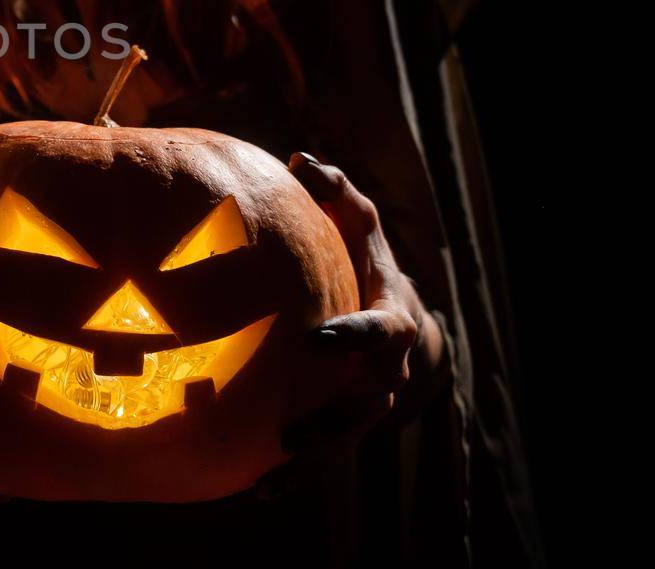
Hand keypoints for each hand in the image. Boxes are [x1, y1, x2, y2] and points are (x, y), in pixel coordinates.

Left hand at [258, 154, 444, 495]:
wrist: (402, 322)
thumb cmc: (367, 260)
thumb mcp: (361, 224)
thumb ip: (337, 193)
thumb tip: (301, 159)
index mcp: (391, 323)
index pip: (378, 332)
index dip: (353, 336)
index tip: (318, 337)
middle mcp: (384, 374)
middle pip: (364, 407)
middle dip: (331, 422)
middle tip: (287, 435)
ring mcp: (367, 405)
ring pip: (343, 442)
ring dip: (307, 465)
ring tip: (266, 480)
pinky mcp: (343, 425)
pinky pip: (322, 458)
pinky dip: (292, 478)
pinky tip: (252, 494)